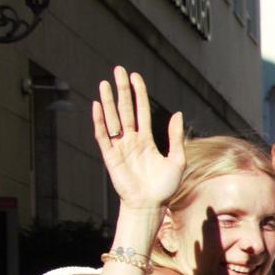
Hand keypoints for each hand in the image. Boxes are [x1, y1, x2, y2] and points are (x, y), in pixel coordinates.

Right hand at [92, 66, 183, 210]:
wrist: (150, 205)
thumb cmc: (164, 186)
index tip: (135, 76)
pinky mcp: (110, 156)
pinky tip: (97, 106)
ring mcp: (120, 147)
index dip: (139, 93)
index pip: (142, 110)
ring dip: (108, 101)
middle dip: (122, 90)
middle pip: (125, 109)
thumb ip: (175, 137)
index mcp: (146, 139)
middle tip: (118, 70)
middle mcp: (131, 140)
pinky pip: (103, 135)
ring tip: (105, 83)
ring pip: (113, 119)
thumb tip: (177, 113)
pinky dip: (100, 121)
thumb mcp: (177, 160)